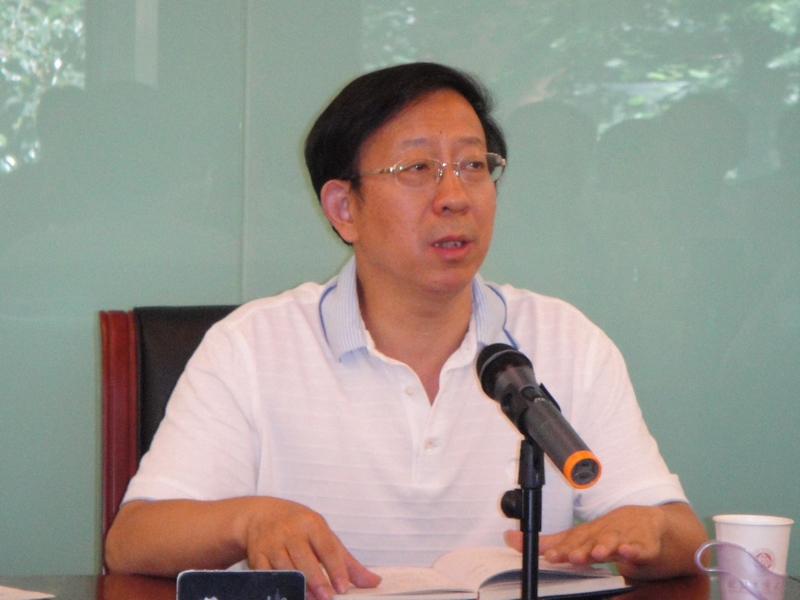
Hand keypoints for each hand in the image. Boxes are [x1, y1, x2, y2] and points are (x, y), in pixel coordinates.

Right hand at [243, 498, 380, 599]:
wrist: (261, 514)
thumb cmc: (299, 527)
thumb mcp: (324, 536)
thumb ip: (346, 561)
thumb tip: (373, 582)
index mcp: (312, 524)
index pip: (326, 546)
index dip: (335, 567)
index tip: (343, 587)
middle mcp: (291, 531)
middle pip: (304, 557)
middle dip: (315, 579)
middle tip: (327, 597)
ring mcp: (272, 543)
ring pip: (284, 567)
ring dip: (296, 585)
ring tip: (309, 598)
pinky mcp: (256, 555)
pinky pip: (264, 574)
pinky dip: (275, 586)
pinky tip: (285, 594)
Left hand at [504, 502, 706, 579]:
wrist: (659, 527)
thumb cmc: (615, 533)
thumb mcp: (583, 538)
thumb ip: (550, 542)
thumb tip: (510, 539)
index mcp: (590, 533)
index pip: (572, 540)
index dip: (561, 549)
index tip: (548, 556)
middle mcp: (606, 532)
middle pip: (592, 540)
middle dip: (580, 549)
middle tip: (569, 557)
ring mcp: (628, 536)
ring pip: (616, 541)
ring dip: (606, 547)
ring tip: (598, 554)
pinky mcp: (648, 544)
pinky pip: (643, 548)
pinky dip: (637, 550)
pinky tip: (630, 553)